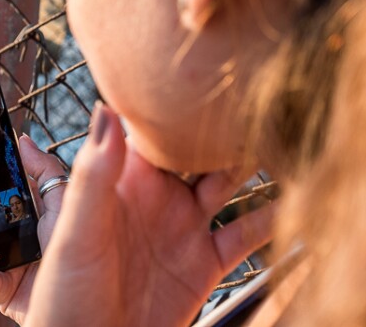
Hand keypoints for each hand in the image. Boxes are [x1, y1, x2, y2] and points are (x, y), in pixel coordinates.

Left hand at [0, 103, 273, 326]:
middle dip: (228, 125)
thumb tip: (105, 110)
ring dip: (258, 164)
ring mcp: (184, 228)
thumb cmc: (65, 296)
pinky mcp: (204, 263)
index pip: (157, 127)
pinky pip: (246, 235)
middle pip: (201, 150)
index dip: (181, 101)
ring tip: (291, 134)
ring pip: (230, 184)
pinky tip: (300, 199)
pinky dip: (273, 218)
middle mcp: (159, 197)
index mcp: (125, 181)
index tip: (212, 68)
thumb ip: (93, 174)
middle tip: (265, 92)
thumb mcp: (74, 232)